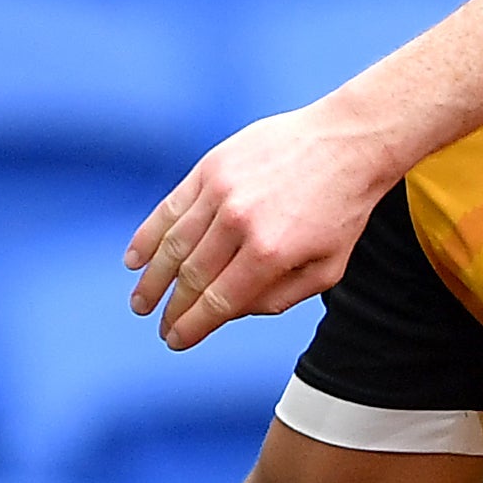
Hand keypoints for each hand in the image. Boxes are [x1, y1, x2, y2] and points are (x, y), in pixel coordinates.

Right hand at [125, 104, 379, 350]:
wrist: (347, 142)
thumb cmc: (341, 210)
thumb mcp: (326, 269)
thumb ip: (277, 298)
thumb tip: (230, 312)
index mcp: (270, 254)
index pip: (216, 302)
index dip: (191, 327)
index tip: (175, 340)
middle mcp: (239, 222)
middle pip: (190, 278)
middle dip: (170, 308)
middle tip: (158, 325)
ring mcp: (220, 190)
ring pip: (173, 244)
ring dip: (151, 278)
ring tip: (140, 301)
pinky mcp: (211, 167)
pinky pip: (170, 208)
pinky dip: (148, 235)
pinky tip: (135, 258)